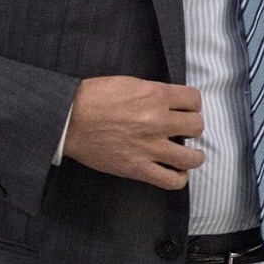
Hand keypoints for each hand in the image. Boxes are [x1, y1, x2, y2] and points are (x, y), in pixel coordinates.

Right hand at [62, 76, 204, 188]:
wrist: (67, 119)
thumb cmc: (93, 97)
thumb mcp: (129, 83)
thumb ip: (153, 91)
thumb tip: (170, 100)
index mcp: (156, 96)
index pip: (194, 99)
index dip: (192, 104)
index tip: (186, 109)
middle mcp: (158, 121)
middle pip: (197, 126)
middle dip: (192, 127)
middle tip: (182, 130)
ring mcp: (149, 147)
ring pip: (192, 157)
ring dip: (194, 155)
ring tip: (188, 154)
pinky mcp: (138, 168)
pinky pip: (171, 180)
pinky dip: (179, 178)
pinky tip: (176, 172)